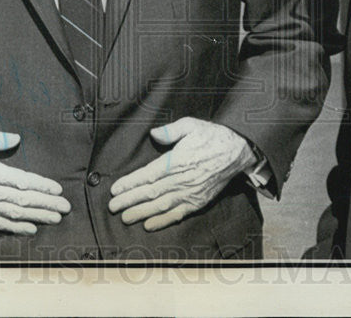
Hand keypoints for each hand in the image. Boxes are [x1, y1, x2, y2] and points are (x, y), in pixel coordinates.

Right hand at [0, 126, 69, 234]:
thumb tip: (16, 138)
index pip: (21, 181)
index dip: (41, 186)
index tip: (58, 189)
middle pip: (23, 200)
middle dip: (47, 204)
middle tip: (65, 207)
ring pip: (14, 214)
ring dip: (37, 217)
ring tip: (56, 219)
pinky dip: (16, 229)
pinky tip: (31, 229)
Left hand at [108, 117, 256, 230]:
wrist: (238, 151)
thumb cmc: (213, 136)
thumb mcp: (192, 125)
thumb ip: (171, 130)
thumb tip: (154, 134)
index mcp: (177, 161)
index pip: (148, 174)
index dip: (130, 183)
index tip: (115, 190)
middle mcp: (182, 180)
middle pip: (151, 193)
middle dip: (130, 201)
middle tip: (112, 208)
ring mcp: (191, 193)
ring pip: (161, 206)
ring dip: (141, 213)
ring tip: (125, 218)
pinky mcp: (198, 201)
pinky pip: (178, 214)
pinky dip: (163, 221)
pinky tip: (149, 225)